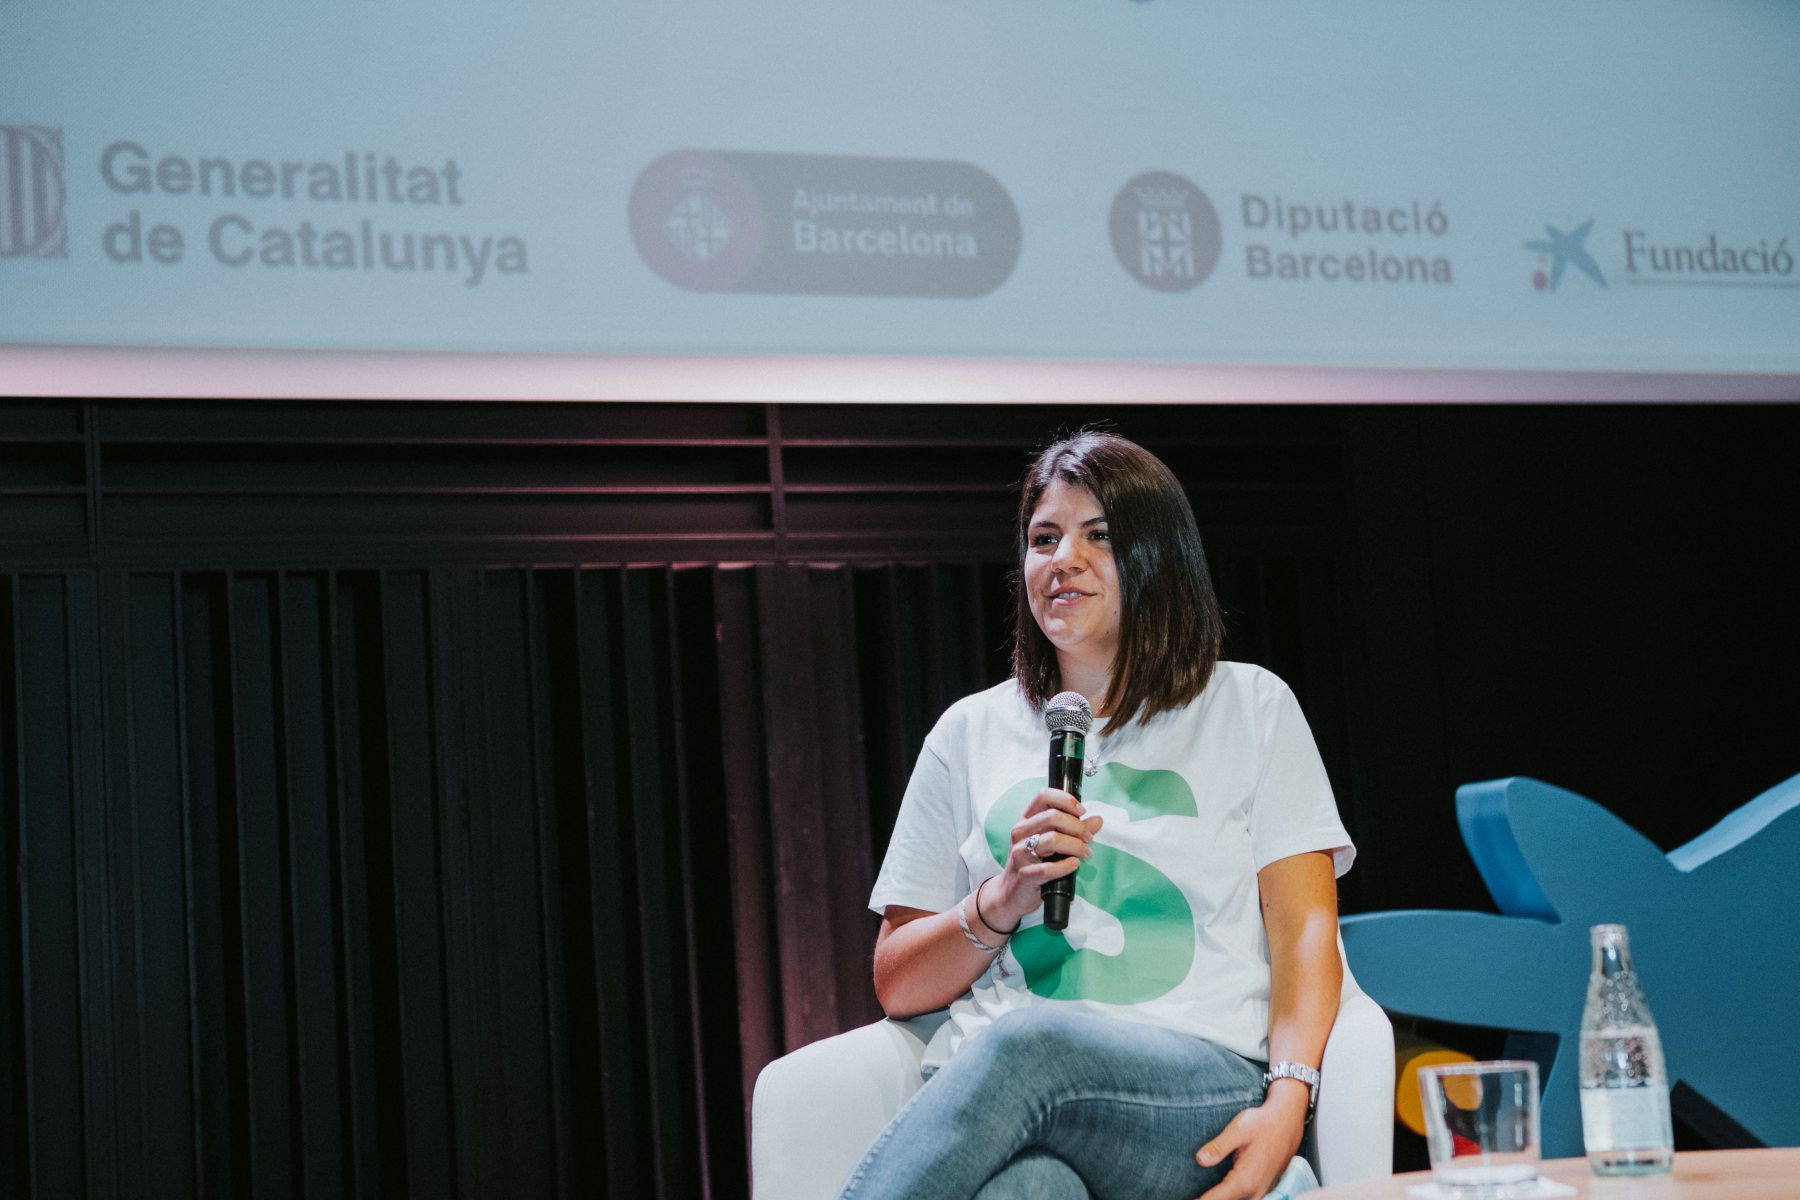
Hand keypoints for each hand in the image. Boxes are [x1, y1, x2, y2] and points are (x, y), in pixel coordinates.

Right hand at [981, 787, 1102, 931]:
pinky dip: (1066, 866)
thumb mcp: (1050, 842)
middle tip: (1088, 838)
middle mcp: (1020, 833)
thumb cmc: (1032, 863)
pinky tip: (1074, 865)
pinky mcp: (1024, 875)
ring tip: (1085, 852)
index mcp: (1025, 820)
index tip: (1081, 811)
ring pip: (1052, 840)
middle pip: (1052, 817)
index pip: (1043, 796)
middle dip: (1077, 826)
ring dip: (1075, 845)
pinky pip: (1048, 869)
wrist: (1011, 893)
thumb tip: (1098, 820)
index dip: (1065, 800)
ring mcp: (1019, 853)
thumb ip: (1074, 830)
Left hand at [1191, 1085, 1307, 1199]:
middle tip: (1191, 1196)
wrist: (1288, 1121)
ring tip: (1201, 1195)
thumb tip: (1199, 1160)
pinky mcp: (1263, 1187)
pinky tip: (1220, 1192)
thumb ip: (1218, 1147)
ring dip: (1220, 1198)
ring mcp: (1261, 1191)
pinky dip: (1231, 1197)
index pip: (1216, 1199)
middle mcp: (1254, 1191)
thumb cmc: (1263, 1123)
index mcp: (1245, 1180)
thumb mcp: (1238, 1130)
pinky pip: (1245, 1199)